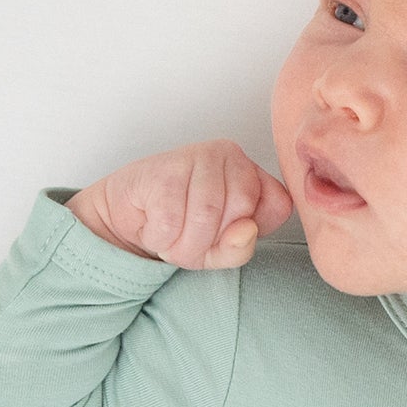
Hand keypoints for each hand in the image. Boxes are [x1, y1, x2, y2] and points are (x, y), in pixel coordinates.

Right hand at [72, 140, 296, 268]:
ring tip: (170, 237)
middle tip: (189, 241)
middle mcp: (230, 155)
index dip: (249, 232)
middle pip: (240, 213)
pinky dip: (159, 238)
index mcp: (252, 172)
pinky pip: (170, 221)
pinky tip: (153, 225)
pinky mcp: (163, 168)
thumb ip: (240, 248)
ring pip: (204, 218)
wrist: (128, 216)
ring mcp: (196, 156)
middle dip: (211, 243)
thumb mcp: (218, 251)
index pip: (277, 206)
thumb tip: (246, 230)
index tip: (224, 233)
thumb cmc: (181, 229)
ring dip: (182, 245)